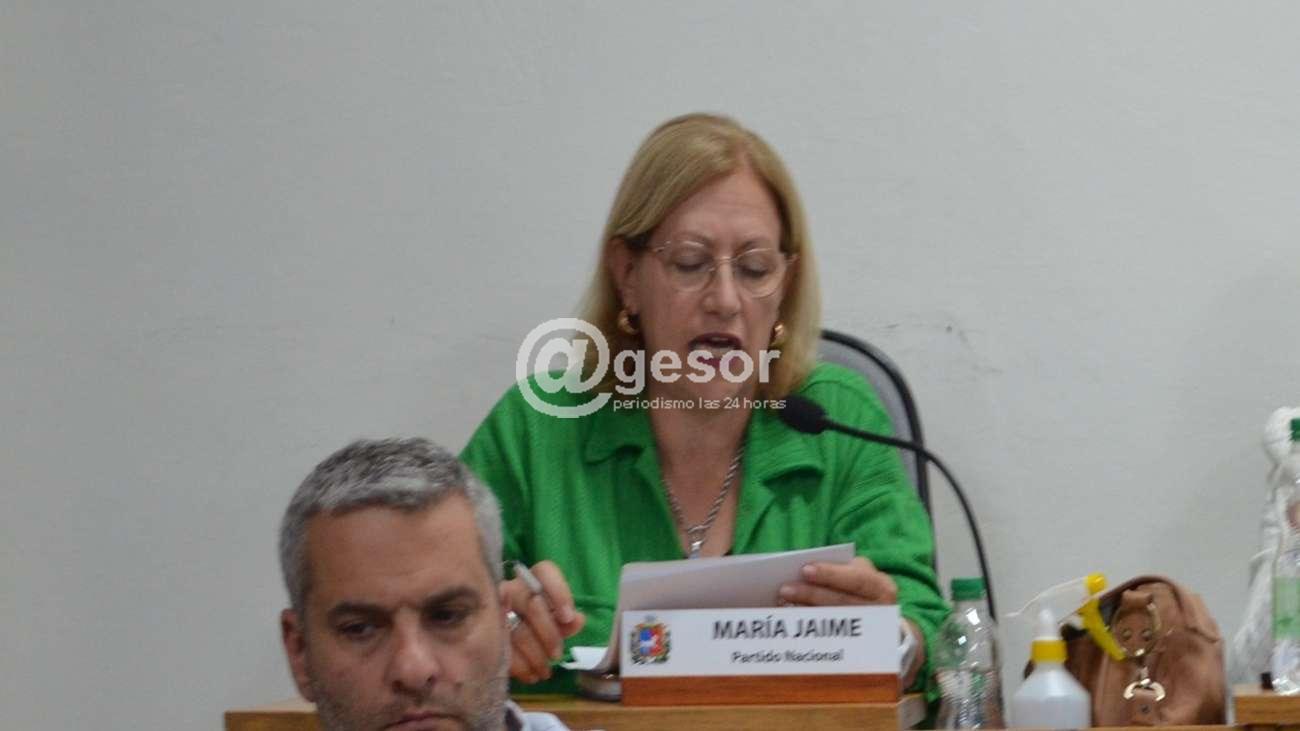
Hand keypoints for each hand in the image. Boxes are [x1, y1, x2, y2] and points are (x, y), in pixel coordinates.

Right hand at [500, 560, 585, 683]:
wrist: (506, 645)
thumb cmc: (537, 629)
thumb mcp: (555, 625)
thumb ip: (567, 622)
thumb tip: (577, 619)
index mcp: (532, 581)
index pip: (545, 572)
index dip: (559, 592)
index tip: (568, 618)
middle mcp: (511, 590)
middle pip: (531, 603)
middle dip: (548, 633)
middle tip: (557, 655)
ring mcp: (494, 610)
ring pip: (517, 629)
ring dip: (535, 655)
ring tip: (545, 672)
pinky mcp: (485, 633)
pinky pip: (504, 649)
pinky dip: (520, 666)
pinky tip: (530, 675)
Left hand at [778, 557, 924, 684]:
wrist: (883, 625)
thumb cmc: (860, 589)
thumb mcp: (860, 575)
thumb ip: (841, 570)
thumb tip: (805, 570)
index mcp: (881, 587)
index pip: (857, 579)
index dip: (830, 574)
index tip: (804, 569)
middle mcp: (880, 611)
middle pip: (842, 603)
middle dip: (811, 594)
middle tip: (785, 588)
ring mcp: (868, 632)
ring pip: (833, 622)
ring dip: (805, 611)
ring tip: (782, 602)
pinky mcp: (856, 648)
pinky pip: (829, 638)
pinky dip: (809, 625)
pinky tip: (791, 617)